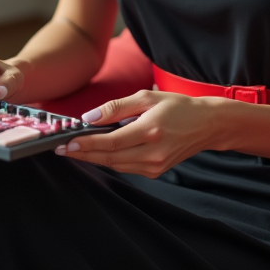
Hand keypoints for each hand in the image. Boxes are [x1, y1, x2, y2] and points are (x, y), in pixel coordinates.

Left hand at [55, 91, 216, 177]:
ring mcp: (155, 166)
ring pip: (115, 165)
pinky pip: (126, 168)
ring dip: (93, 159)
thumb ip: (116, 107)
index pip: (110, 142)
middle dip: (83, 154)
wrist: (206, 125)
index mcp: (150, 131)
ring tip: (74, 150)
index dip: (86, 144)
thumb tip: (89, 117)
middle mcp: (152, 153)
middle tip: (62, 149)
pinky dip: (110, 161)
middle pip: (109, 157)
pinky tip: (98, 153)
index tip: (66, 142)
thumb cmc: (177, 107)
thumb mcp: (147, 97)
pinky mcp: (156, 171)